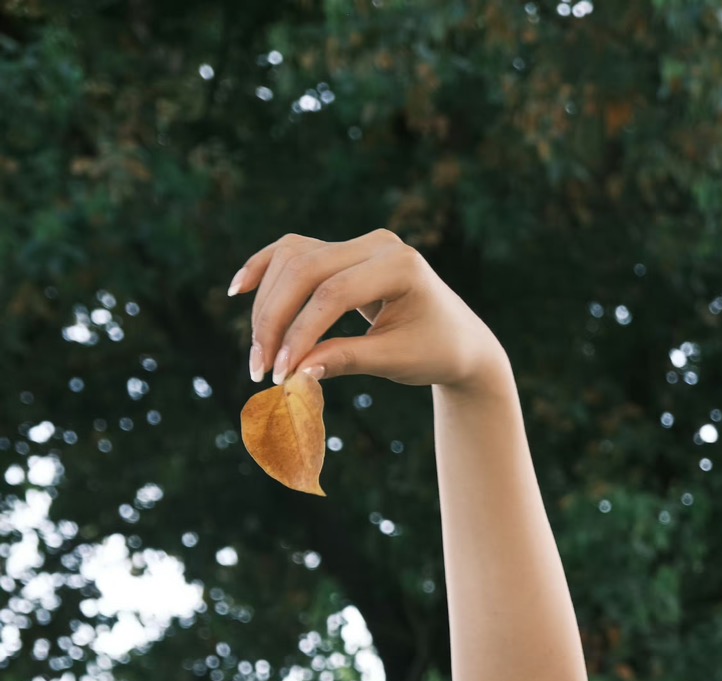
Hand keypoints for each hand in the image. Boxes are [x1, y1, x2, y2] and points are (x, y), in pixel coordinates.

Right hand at [226, 228, 508, 391]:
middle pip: (305, 270)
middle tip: (259, 367)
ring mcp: (358, 243)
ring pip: (293, 260)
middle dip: (276, 320)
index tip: (281, 373)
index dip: (301, 333)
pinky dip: (266, 269)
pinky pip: (294, 253)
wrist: (459, 338)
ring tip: (258, 352)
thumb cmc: (435, 351)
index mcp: (400, 265)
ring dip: (268, 304)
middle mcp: (377, 244)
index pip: (334, 294)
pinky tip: (239, 289)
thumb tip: (295, 372)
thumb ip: (346, 360)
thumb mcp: (395, 361)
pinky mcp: (342, 251)